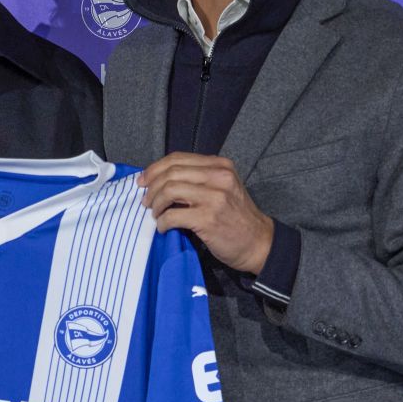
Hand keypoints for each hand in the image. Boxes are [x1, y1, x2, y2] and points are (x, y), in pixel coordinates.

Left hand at [137, 152, 273, 274]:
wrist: (258, 243)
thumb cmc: (237, 217)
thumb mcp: (224, 187)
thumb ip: (199, 179)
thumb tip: (161, 180)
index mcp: (220, 165)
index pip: (178, 158)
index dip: (155, 168)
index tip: (143, 181)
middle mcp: (219, 177)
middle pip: (171, 172)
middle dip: (152, 187)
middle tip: (146, 201)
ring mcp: (214, 197)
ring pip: (170, 190)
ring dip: (156, 203)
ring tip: (155, 214)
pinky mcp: (208, 219)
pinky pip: (173, 216)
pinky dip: (162, 222)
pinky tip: (164, 227)